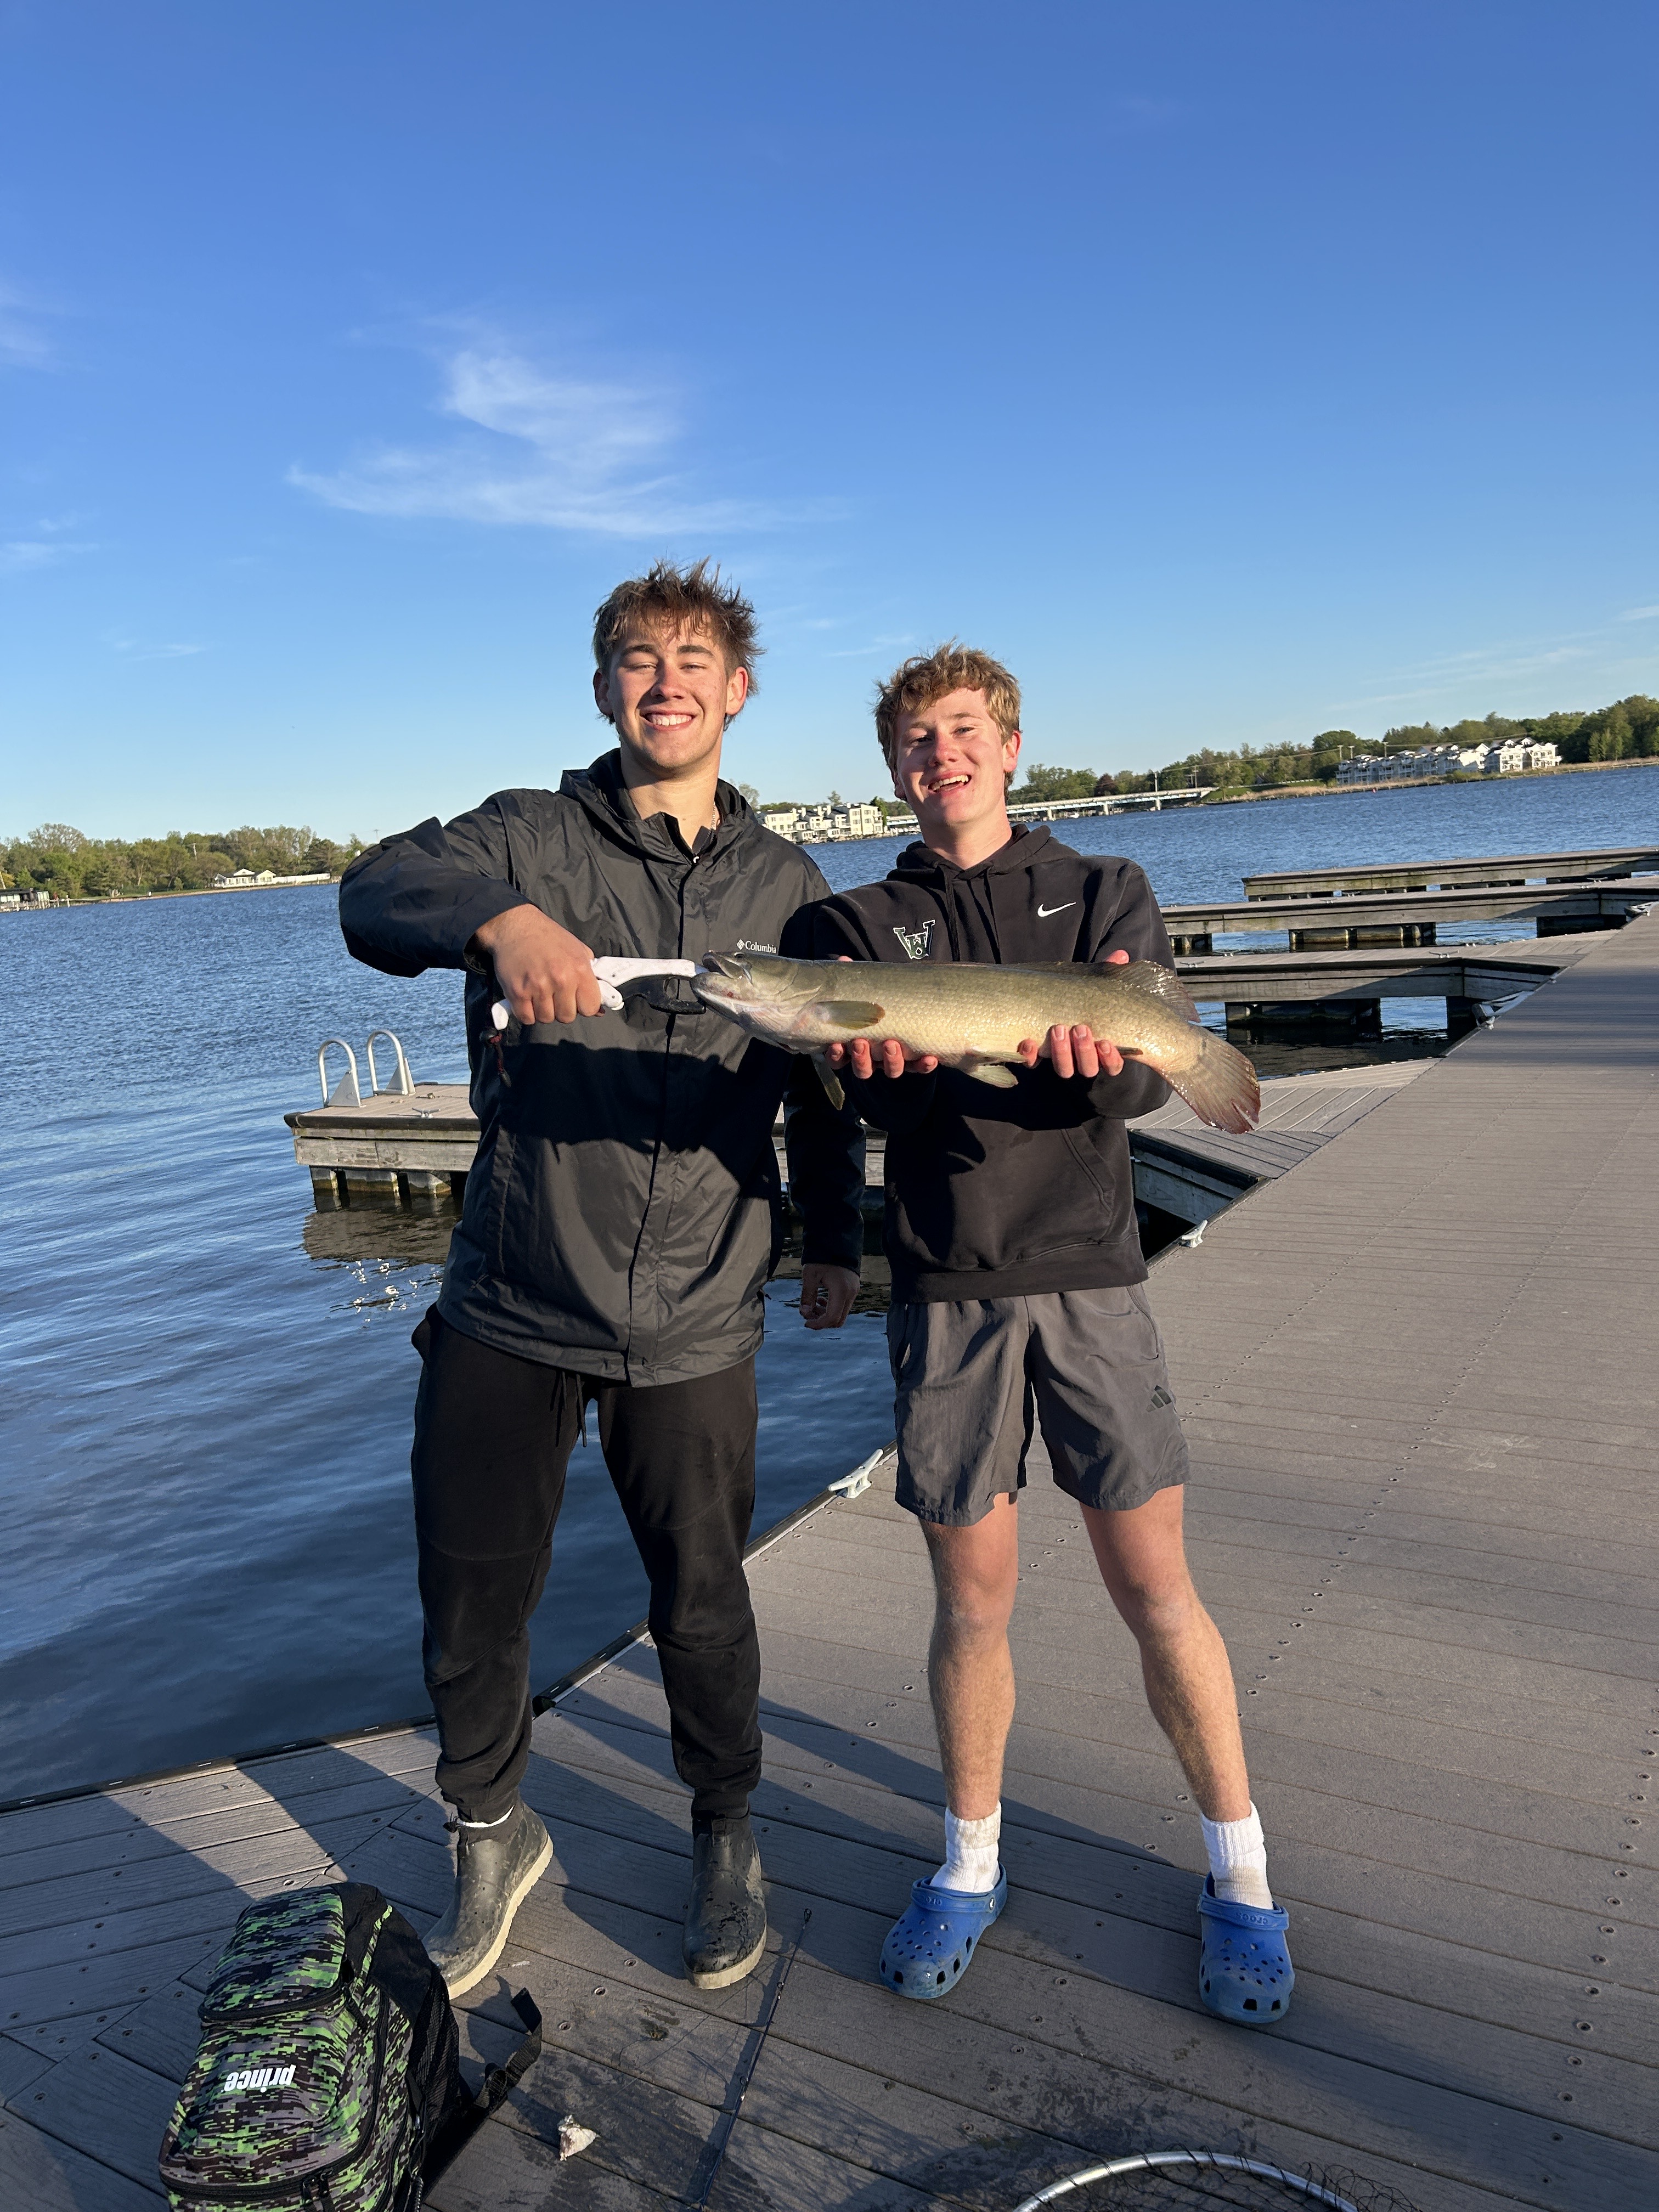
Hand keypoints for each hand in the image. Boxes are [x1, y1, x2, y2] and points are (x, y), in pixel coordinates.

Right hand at [470, 905, 604, 1023]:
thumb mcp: (579, 951)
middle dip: (561, 1009)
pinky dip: (526, 1013)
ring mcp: (538, 986)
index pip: (590, 1008)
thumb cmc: (550, 938)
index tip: (576, 999)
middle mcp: (561, 979)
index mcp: (579, 969)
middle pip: (567, 1017)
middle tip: (554, 995)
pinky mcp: (517, 992)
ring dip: (543, 1010)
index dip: (583, 1006)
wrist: (516, 926)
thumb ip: (591, 979)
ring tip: (539, 994)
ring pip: (546, 1018)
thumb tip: (600, 1010)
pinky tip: (527, 998)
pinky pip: (526, 1018)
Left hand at [799, 1263, 860, 1328]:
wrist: (837, 1241)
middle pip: (838, 1320)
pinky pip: (843, 1305)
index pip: (831, 1318)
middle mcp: (850, 1293)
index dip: (818, 1324)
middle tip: (807, 1313)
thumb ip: (807, 1295)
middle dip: (821, 1321)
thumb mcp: (810, 1275)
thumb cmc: (822, 1257)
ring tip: (812, 1304)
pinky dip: (831, 1307)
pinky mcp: (853, 1289)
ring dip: (825, 1314)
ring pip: (841, 1314)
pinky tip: (820, 1298)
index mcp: (841, 1291)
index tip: (805, 1322)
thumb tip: (804, 1313)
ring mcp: (854, 1291)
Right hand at [822, 956, 938, 1079]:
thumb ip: (852, 980)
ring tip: (891, 1044)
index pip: (839, 1058)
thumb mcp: (864, 989)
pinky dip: (924, 1065)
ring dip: (890, 1060)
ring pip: (890, 1070)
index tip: (837, 1045)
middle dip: (861, 1058)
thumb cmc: (877, 999)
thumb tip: (843, 961)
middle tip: (861, 1042)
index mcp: (853, 1045)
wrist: (908, 1003)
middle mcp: (873, 1057)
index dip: (836, 1056)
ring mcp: (893, 1060)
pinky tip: (930, 1057)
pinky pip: (919, 1066)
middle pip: (863, 1068)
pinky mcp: (915, 1060)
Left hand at [1016, 947, 1129, 1078]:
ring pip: (1064, 1069)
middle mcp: (1082, 1059)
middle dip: (1084, 1051)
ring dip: (1062, 1052)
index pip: (1113, 1065)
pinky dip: (1030, 1056)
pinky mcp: (1037, 1057)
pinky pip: (1033, 1064)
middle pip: (1088, 1068)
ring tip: (1058, 1028)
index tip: (1106, 1042)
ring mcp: (1060, 1060)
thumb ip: (1109, 974)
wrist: (1049, 1002)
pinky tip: (1028, 1041)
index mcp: (1102, 1049)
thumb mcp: (1096, 986)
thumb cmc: (1082, 998)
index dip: (1110, 1058)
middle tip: (1080, 1028)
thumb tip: (1121, 954)